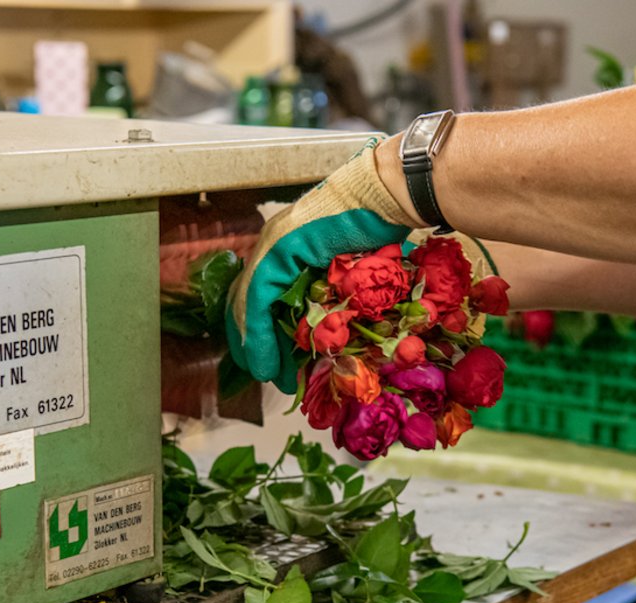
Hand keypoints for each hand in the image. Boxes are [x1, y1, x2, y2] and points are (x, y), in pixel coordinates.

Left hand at [228, 141, 419, 391]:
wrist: (388, 196)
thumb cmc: (381, 227)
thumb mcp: (354, 269)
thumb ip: (334, 293)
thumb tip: (334, 330)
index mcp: (289, 247)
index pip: (262, 295)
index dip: (262, 332)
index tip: (270, 362)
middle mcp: (274, 244)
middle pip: (248, 301)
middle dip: (253, 343)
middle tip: (265, 373)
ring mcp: (273, 245)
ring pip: (248, 303)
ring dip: (256, 345)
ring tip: (266, 374)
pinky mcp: (278, 249)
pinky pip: (257, 299)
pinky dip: (258, 333)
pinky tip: (263, 358)